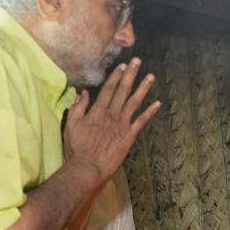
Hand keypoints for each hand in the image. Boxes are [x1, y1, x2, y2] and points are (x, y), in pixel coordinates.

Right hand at [63, 58, 158, 187]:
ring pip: (134, 102)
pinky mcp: (129, 136)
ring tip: (151, 76)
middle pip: (122, 91)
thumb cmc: (77, 148)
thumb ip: (77, 108)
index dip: (116, 76)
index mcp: (97, 111)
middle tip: (138, 61)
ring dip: (143, 88)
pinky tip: (158, 103)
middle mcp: (111, 114)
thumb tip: (81, 93)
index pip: (108, 89)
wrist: (88, 167)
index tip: (123, 66)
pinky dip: (150, 112)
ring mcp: (122, 125)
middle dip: (130, 75)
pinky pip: (141, 121)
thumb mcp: (71, 125)